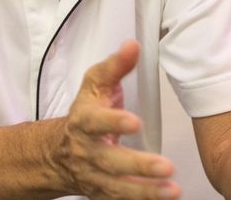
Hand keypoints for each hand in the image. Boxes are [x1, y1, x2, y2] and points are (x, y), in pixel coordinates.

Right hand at [55, 40, 179, 198]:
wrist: (59, 153)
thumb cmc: (85, 114)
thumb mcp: (95, 84)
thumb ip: (116, 66)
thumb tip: (133, 46)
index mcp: (84, 121)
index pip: (95, 122)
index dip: (113, 122)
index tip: (134, 122)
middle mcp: (87, 151)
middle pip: (110, 161)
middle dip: (137, 165)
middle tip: (165, 165)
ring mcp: (94, 175)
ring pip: (117, 187)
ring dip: (145, 191)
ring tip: (171, 190)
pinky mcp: (102, 193)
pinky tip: (164, 199)